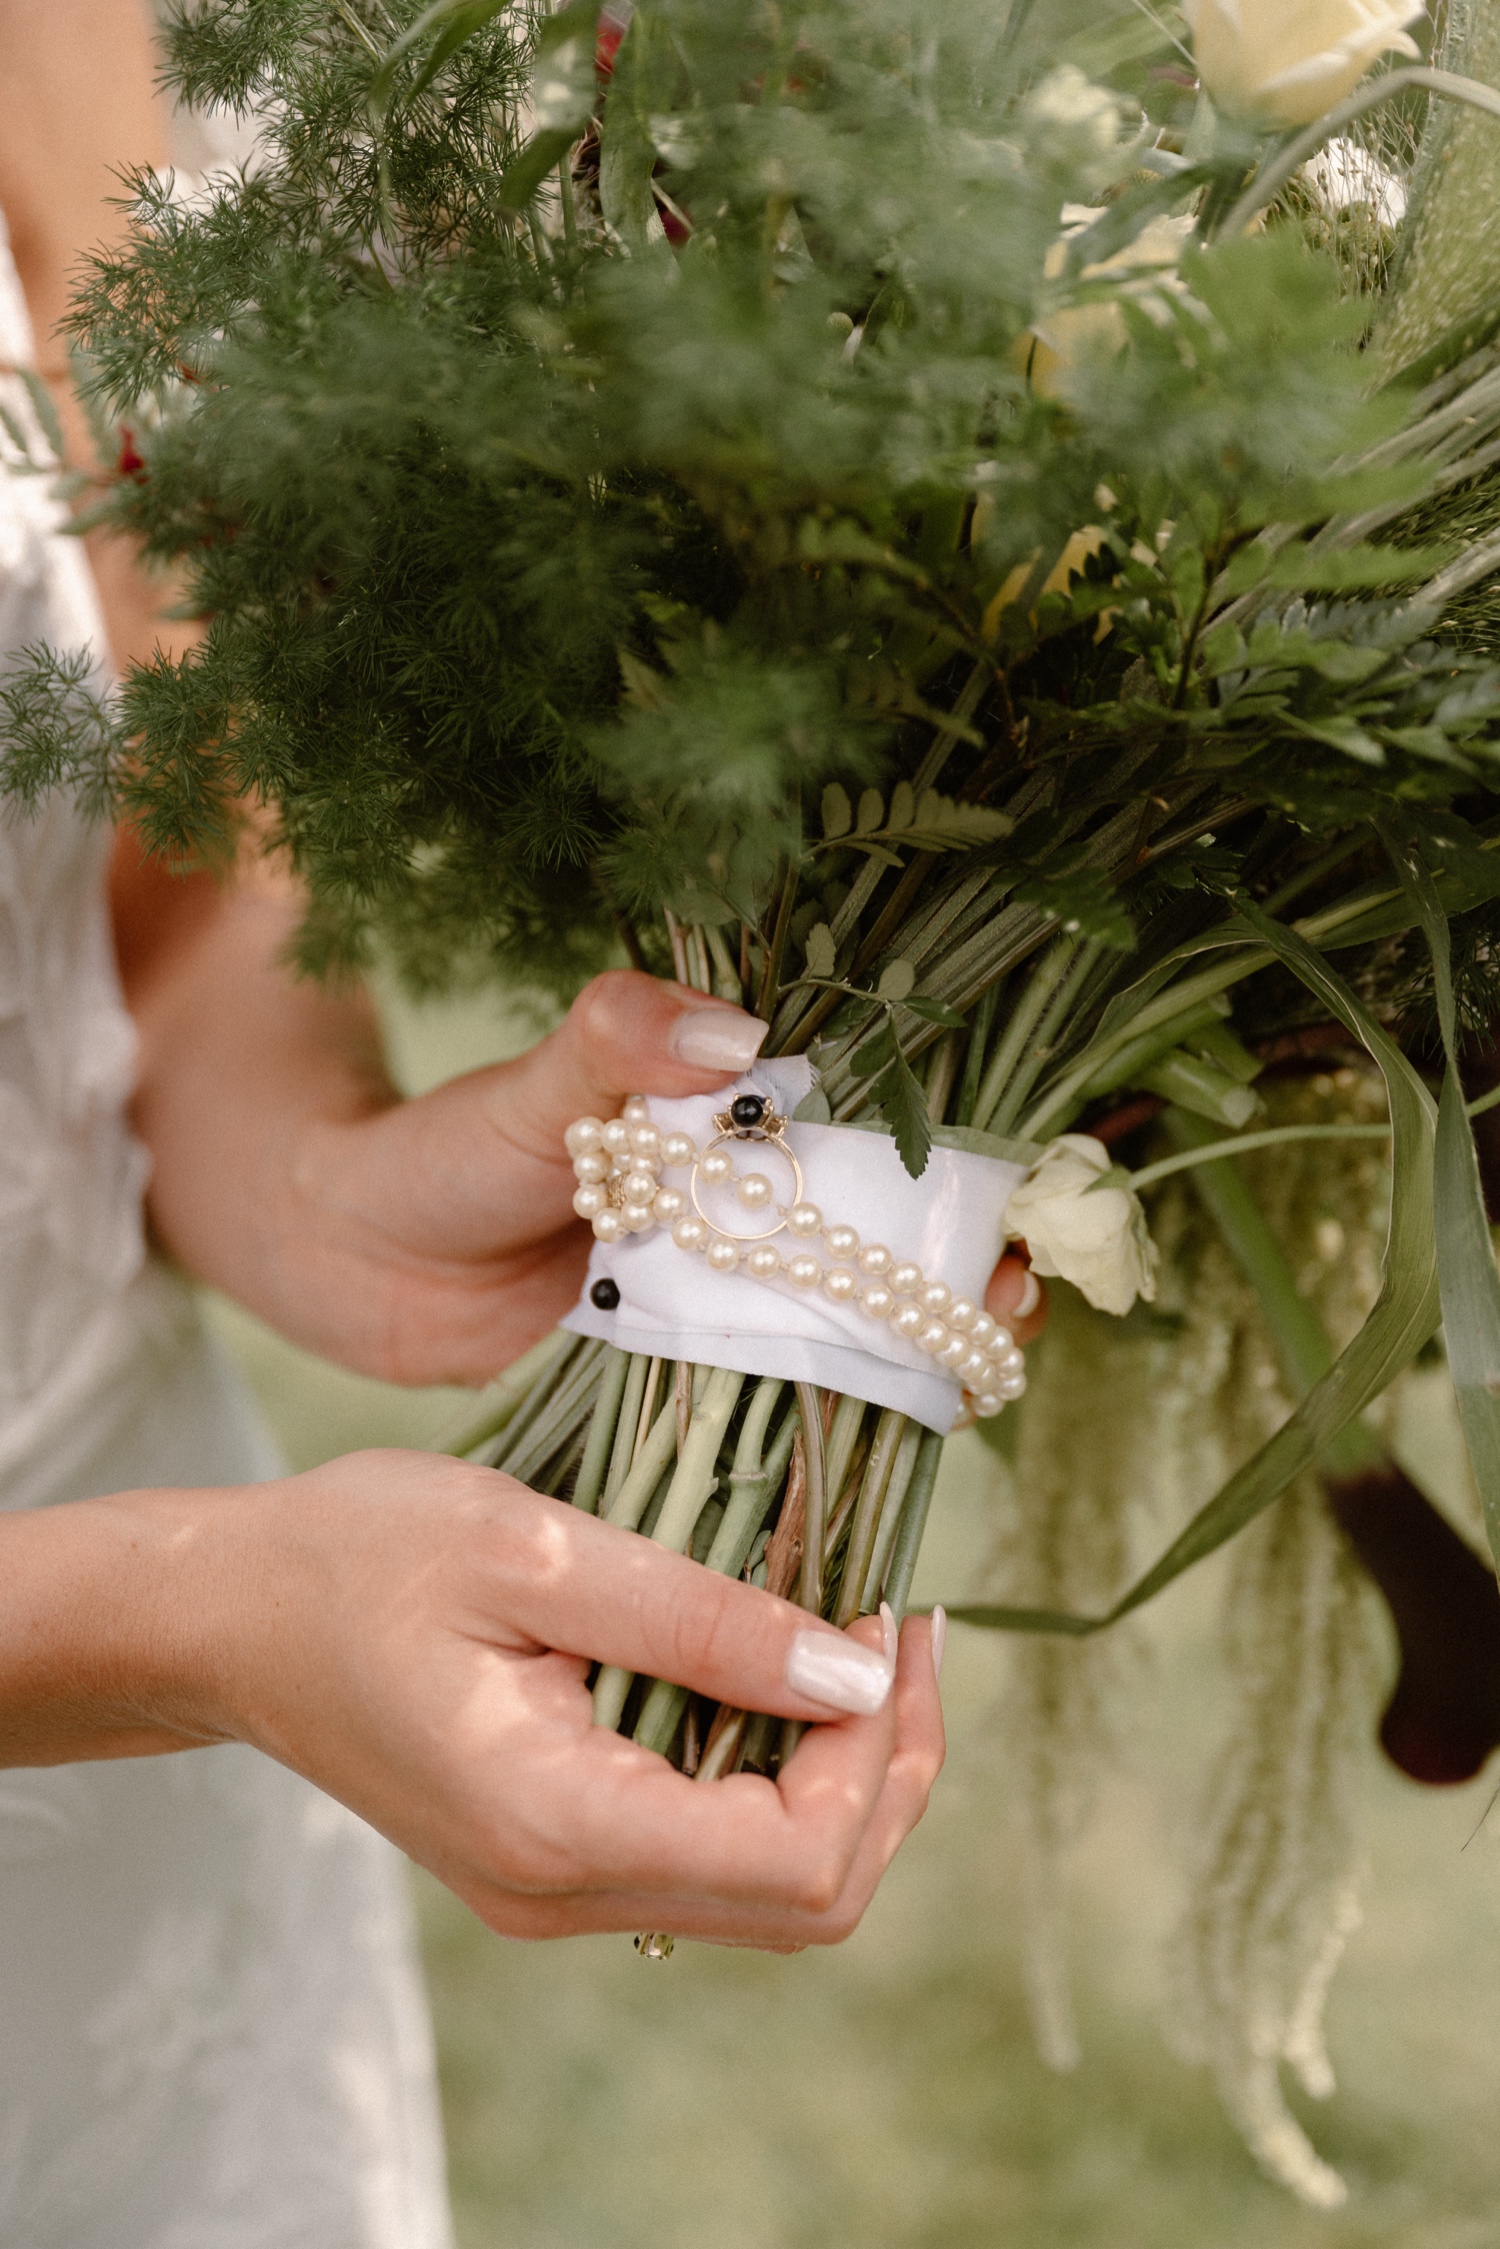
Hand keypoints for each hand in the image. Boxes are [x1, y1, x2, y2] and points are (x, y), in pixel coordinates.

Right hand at [1, 1452, 945, 1947]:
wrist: (226, 1615)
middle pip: (810, 1900)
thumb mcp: (533, 1550)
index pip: (799, 1859)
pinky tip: (779, 1663)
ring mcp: (557, 1886)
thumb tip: (856, 1674)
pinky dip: (774, 1769)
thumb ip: (702, 1619)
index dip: (878, 1748)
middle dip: (890, 1770)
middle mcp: (566, 1892)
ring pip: (771, 1888)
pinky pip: (708, 1847)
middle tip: (905, 1626)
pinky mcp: (552, 1852)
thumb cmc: (356, 1556)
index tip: (887, 1615)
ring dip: (843, 1771)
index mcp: (559, 1825)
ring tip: (862, 1631)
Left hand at [232, 968, 1046, 1385]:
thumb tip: (735, 1036)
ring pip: (848, 1323)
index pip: (879, 1133)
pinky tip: (891, 1438)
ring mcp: (718, 1298)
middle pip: (886, 1238)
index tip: (1015, 1194)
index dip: (956, 1163)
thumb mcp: (534, 1088)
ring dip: (917, 1347)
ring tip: (972, 1368)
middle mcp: (743, 1211)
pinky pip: (774, 1396)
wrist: (350, 1257)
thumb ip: (619, 1043)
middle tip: (1011, 1296)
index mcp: (730, 1126)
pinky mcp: (683, 1377)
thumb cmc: (443, 1150)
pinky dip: (835, 1414)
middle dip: (962, 1265)